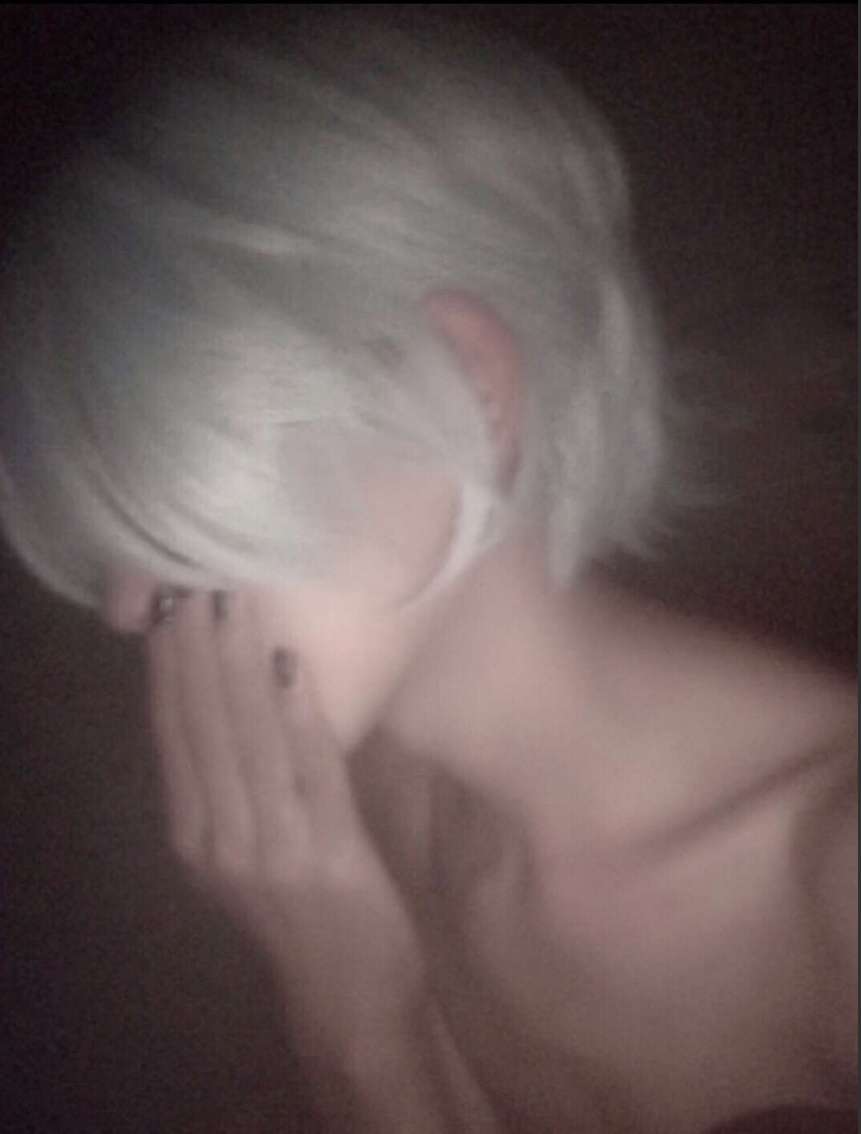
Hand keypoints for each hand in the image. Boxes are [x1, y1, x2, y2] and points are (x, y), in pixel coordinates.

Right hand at [145, 589, 425, 1056]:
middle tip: (194, 574)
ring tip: (234, 600)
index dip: (168, 662)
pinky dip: (298, 717)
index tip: (169, 598)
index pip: (172, 731)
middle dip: (195, 647)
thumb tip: (235, 688)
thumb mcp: (248, 843)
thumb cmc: (302, 909)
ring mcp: (269, 850)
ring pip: (247, 740)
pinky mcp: (327, 858)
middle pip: (201, 726)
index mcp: (193, 831)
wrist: (349, 998)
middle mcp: (217, 838)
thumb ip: (236, 777)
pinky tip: (290, 665)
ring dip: (237, 665)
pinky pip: (310, 773)